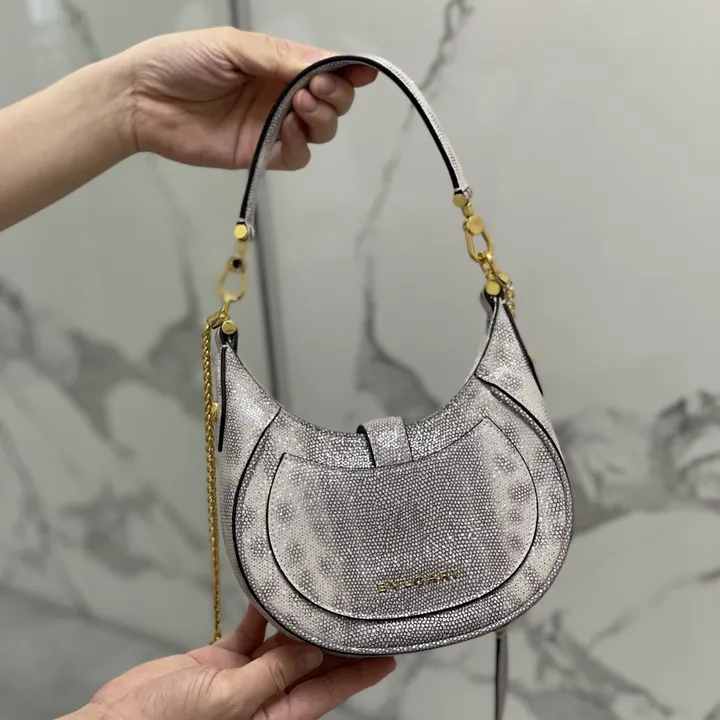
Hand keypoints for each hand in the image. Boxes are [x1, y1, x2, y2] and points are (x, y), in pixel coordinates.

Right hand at [67, 606, 394, 719]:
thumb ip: (273, 675)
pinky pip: (249, 631)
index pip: (329, 690)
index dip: (360, 672)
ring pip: (282, 643)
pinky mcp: (220, 658)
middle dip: (336, 641)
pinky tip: (270, 593)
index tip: (389, 653)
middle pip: (312, 664)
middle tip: (360, 610)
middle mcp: (267, 694)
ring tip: (322, 592)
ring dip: (299, 620)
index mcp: (276, 715)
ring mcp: (243, 676)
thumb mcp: (229, 701)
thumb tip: (314, 653)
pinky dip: (259, 613)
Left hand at [120, 28, 376, 168]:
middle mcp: (280, 95)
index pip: (324, 69)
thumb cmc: (180, 62)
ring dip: (321, 119)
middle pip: (331, 103)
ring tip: (300, 104)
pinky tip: (286, 131)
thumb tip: (328, 62)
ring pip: (320, 132)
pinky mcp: (260, 154)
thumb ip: (280, 57)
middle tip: (316, 88)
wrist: (141, 100)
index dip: (348, 72)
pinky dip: (299, 146)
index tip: (363, 73)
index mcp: (276, 64)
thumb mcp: (232, 47)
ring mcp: (272, 127)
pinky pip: (296, 157)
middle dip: (336, 96)